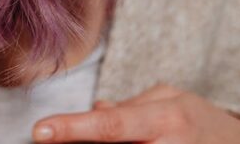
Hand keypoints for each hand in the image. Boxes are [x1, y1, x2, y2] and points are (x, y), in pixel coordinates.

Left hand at [31, 83, 239, 142]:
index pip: (110, 124)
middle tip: (57, 137)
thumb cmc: (200, 119)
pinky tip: (125, 142)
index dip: (73, 129)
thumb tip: (95, 109)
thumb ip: (128, 106)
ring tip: (92, 136)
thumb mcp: (168, 99)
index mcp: (165, 119)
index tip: (40, 131)